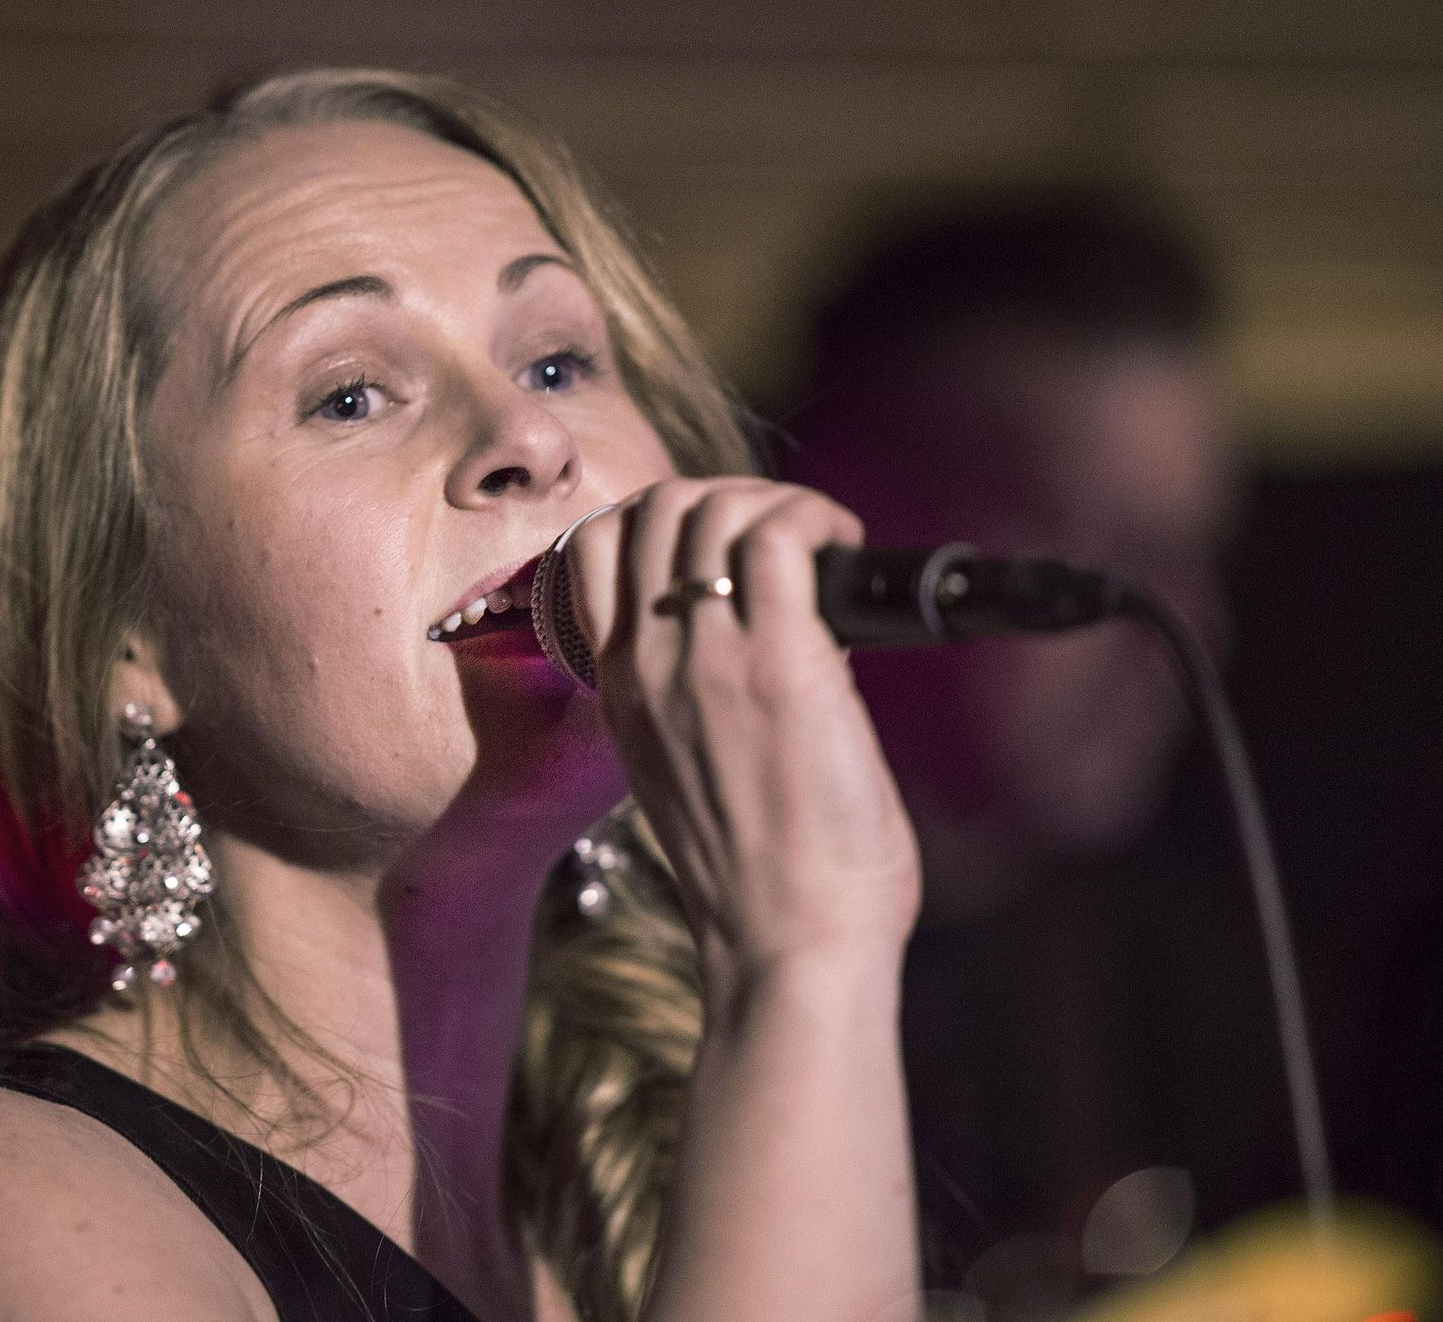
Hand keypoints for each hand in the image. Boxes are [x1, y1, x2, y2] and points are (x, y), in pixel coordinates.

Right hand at [561, 478, 921, 991]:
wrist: (789, 946)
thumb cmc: (764, 882)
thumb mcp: (688, 778)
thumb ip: (703, 705)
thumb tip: (788, 640)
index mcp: (621, 693)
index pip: (595, 551)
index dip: (660, 520)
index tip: (726, 545)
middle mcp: (650, 664)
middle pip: (653, 509)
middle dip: (724, 495)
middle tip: (787, 535)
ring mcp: (707, 659)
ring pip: (710, 507)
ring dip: (775, 502)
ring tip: (823, 542)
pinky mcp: (780, 663)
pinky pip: (779, 536)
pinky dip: (816, 520)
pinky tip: (847, 548)